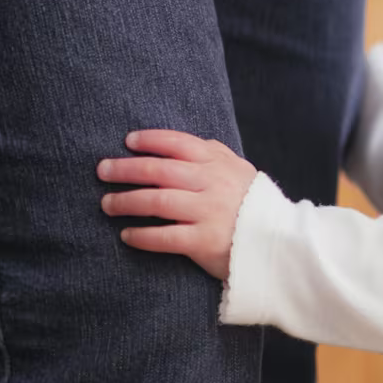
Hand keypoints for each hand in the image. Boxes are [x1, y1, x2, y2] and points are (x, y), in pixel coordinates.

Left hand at [98, 130, 257, 279]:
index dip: (150, 140)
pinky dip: (142, 236)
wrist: (279, 240)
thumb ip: (213, 155)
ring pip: (157, 202)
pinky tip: (127, 235)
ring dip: (126, 201)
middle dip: (126, 169)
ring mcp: (208, 213)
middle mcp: (212, 185)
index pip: (179, 144)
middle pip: (160, 171)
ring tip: (107, 204)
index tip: (127, 141)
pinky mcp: (204, 241)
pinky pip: (165, 237)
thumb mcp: (239, 170)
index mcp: (219, 164)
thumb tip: (177, 144)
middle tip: (102, 170)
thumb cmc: (253, 203)